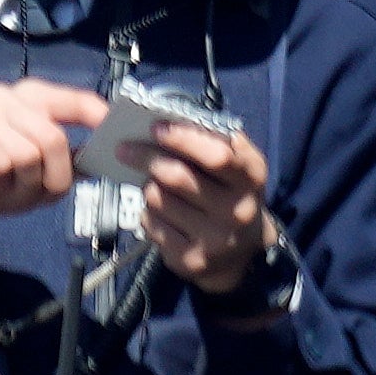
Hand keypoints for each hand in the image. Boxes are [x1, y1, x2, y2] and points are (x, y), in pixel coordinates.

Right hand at [0, 82, 106, 243]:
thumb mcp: (41, 175)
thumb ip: (71, 162)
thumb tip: (104, 157)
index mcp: (31, 98)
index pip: (74, 99)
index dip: (97, 115)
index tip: (114, 130)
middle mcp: (7, 96)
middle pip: (53, 138)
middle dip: (53, 177)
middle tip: (37, 191)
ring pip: (28, 153)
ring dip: (23, 183)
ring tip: (7, 185)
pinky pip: (0, 158)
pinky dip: (2, 180)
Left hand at [140, 116, 280, 302]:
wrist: (241, 253)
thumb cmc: (230, 193)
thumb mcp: (234, 163)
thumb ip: (207, 135)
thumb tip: (154, 114)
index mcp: (251, 177)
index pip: (216, 155)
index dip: (182, 139)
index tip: (155, 128)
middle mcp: (237, 210)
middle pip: (177, 176)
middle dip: (145, 157)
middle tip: (124, 149)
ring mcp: (214, 239)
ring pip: (158, 199)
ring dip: (148, 187)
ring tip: (153, 184)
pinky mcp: (191, 260)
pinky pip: (151, 224)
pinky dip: (147, 213)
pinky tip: (159, 212)